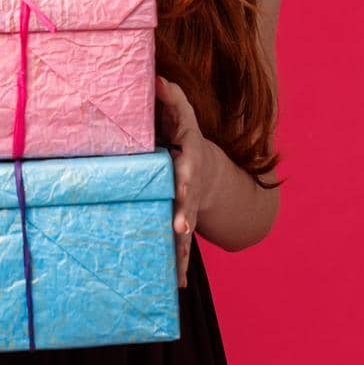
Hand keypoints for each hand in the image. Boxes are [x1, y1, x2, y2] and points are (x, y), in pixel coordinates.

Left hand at [155, 75, 206, 288]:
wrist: (206, 167)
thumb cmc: (184, 138)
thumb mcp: (181, 116)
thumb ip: (171, 99)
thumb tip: (157, 78)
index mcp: (187, 163)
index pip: (185, 168)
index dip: (184, 177)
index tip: (182, 186)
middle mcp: (191, 190)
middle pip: (188, 204)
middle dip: (185, 217)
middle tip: (181, 231)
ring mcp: (190, 210)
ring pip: (186, 234)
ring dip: (183, 252)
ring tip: (180, 273)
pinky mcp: (183, 226)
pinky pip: (182, 249)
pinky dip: (181, 266)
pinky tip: (177, 286)